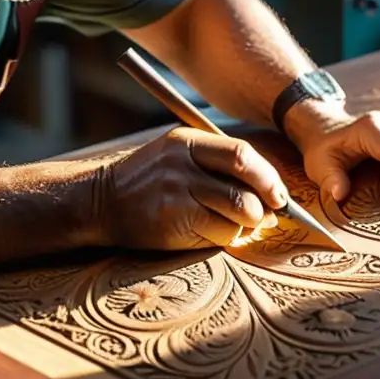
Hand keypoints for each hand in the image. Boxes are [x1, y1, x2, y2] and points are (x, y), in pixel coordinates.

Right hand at [100, 127, 290, 249]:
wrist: (101, 203)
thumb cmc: (150, 182)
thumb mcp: (179, 158)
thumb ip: (220, 167)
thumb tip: (271, 195)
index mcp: (188, 141)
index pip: (242, 154)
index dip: (268, 176)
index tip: (278, 194)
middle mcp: (182, 163)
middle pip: (244, 181)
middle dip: (266, 202)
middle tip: (270, 214)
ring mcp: (176, 191)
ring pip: (238, 211)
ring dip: (248, 224)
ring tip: (239, 225)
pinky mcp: (173, 220)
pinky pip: (220, 233)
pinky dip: (228, 237)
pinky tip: (215, 233)